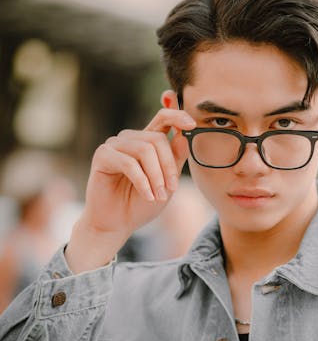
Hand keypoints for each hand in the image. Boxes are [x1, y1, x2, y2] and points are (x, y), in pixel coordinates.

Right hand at [65, 107, 194, 271]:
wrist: (117, 224)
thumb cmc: (141, 204)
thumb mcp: (167, 183)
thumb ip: (175, 160)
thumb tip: (182, 137)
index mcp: (147, 141)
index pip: (163, 117)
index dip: (178, 115)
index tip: (192, 124)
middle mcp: (130, 138)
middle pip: (157, 138)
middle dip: (169, 166)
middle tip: (172, 189)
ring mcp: (115, 145)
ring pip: (145, 150)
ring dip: (156, 177)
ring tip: (159, 197)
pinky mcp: (102, 155)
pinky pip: (129, 163)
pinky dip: (143, 182)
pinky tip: (148, 196)